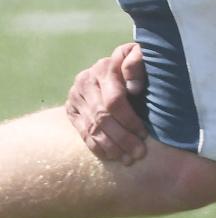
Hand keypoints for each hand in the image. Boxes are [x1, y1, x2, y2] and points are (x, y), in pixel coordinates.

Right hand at [65, 41, 147, 163]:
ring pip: (93, 128)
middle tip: (139, 153)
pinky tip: (113, 156)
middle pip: (102, 117)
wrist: (114, 68)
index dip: (129, 120)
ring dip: (111, 147)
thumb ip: (138, 63)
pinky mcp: (70, 110)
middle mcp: (85, 81)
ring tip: (128, 159)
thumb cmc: (136, 66)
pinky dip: (98, 147)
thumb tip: (134, 86)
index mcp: (104, 68)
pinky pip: (83, 133)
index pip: (114, 100)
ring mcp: (75, 97)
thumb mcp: (139, 58)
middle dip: (122, 138)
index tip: (143, 134)